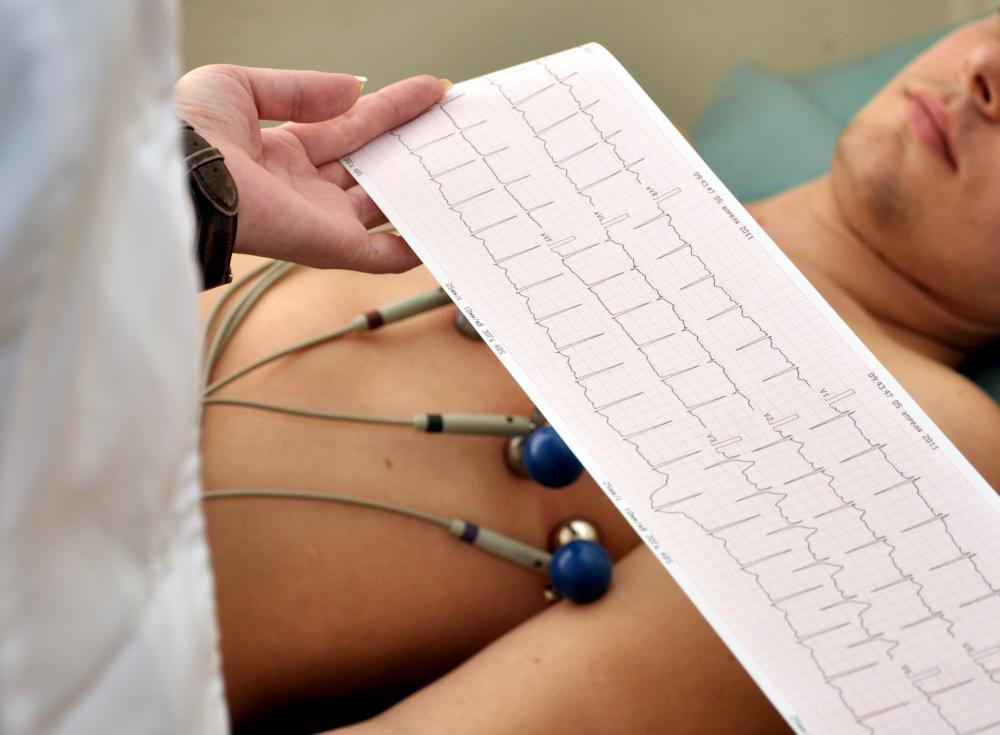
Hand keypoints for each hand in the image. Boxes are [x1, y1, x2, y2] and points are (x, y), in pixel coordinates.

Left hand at [176, 65, 445, 271]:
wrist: (178, 179)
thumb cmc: (190, 131)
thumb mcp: (240, 87)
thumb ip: (300, 89)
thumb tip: (353, 87)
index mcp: (282, 149)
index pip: (350, 125)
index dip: (389, 108)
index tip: (428, 91)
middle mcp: (305, 186)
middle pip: (372, 162)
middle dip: (411, 141)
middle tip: (452, 122)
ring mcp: (321, 218)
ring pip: (382, 204)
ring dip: (419, 188)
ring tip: (461, 165)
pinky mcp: (332, 245)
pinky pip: (380, 254)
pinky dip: (409, 249)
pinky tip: (438, 236)